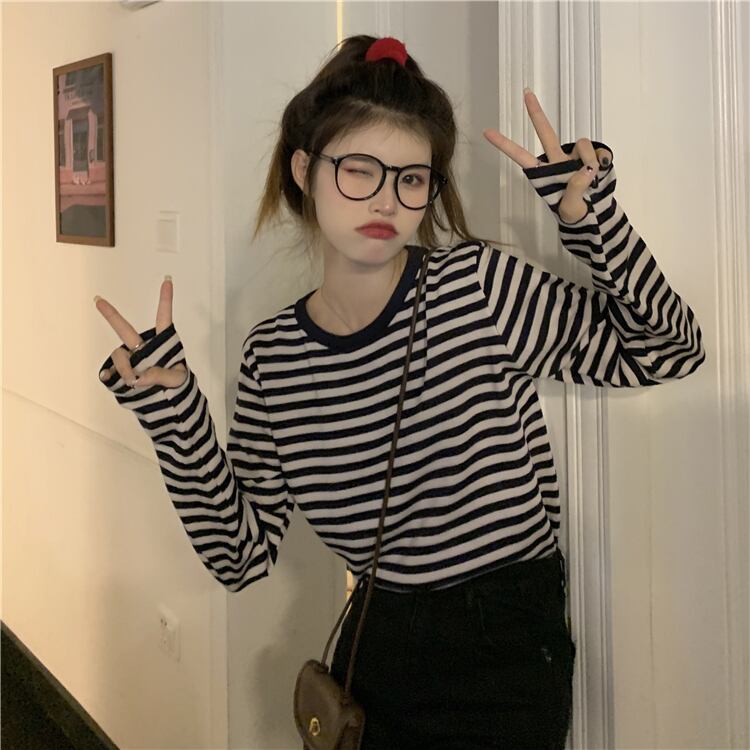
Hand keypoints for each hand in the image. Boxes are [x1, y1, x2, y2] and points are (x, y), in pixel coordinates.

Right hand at [94, 277, 186, 388]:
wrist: (168, 400)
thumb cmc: (176, 384)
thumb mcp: (177, 380)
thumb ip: (162, 375)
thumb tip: (139, 377)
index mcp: (162, 343)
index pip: (164, 318)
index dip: (165, 300)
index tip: (168, 280)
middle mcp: (143, 347)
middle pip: (124, 329)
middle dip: (111, 315)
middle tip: (98, 299)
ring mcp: (131, 359)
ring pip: (119, 356)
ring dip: (126, 370)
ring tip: (137, 383)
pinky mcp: (121, 373)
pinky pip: (111, 372)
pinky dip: (113, 378)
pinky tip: (117, 382)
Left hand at [482, 88, 611, 223]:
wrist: (594, 216)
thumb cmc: (575, 213)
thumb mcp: (570, 209)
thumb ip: (575, 190)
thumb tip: (586, 168)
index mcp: (543, 175)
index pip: (521, 157)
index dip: (505, 145)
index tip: (486, 132)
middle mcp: (557, 162)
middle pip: (546, 133)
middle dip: (536, 113)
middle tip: (526, 92)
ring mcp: (575, 158)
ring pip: (582, 145)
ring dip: (590, 161)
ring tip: (592, 182)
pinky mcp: (593, 156)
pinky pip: (598, 152)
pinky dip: (602, 162)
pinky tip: (600, 173)